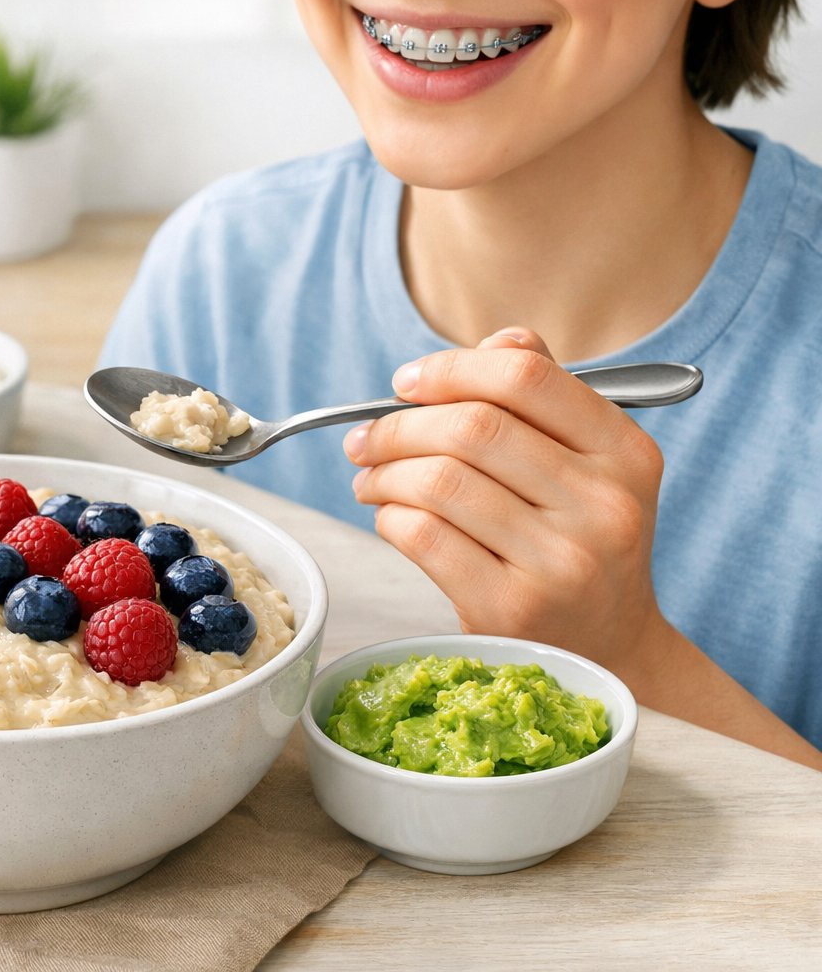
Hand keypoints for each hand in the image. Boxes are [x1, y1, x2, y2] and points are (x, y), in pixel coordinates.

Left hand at [343, 327, 667, 668]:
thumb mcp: (590, 466)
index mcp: (626, 453)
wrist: (605, 652)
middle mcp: (604, 506)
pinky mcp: (510, 608)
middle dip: (398, 425)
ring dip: (383, 472)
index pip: (525, 375)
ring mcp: (560, 562)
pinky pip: (421, 536)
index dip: (450, 368)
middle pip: (472, 426)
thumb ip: (544, 395)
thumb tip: (492, 339)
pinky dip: (388, 516)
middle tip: (366, 438)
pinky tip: (387, 516)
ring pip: (438, 481)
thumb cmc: (577, 542)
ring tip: (370, 478)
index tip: (405, 383)